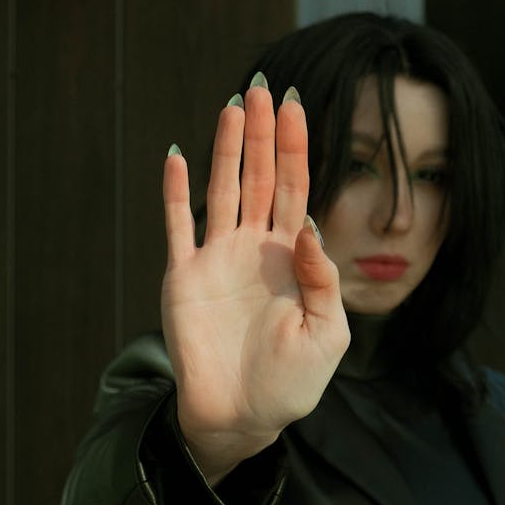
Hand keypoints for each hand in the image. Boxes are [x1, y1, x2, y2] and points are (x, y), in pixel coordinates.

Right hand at [161, 80, 349, 484]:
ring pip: (223, 189)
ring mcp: (218, 258)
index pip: (297, 190)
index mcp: (293, 258)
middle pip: (261, 177)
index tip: (295, 107)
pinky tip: (176, 155)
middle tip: (261, 87)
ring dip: (226, 149)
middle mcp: (255, 248)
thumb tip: (312, 227)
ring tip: (231, 106)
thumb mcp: (329, 333)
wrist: (242, 416)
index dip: (296, 148)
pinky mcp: (185, 275)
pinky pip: (178, 225)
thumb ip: (324, 280)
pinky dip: (175, 191)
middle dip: (262, 133)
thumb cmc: (291, 382)